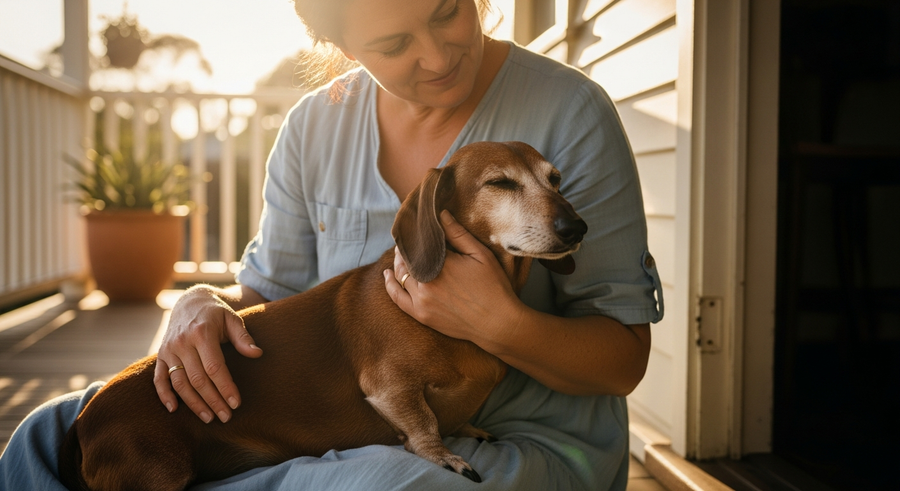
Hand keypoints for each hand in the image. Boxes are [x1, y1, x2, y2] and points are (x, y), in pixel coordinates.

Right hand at [153, 287, 262, 422]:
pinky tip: (174, 409)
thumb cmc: (216, 313)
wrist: (190, 301)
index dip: (225, 387)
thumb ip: (243, 337)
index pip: (214, 367)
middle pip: (197, 379)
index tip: (236, 403)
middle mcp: (182, 342)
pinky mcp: (160, 355)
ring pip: (179, 383)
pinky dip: (164, 394)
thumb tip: (257, 353)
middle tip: (226, 417)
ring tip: (209, 418)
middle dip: (213, 401)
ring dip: (193, 403)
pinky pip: (159, 378)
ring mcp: (169, 350)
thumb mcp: (232, 319)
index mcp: (202, 333)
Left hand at [384, 210, 520, 347]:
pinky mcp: (421, 315)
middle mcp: (427, 281)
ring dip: (398, 263)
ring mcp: (422, 300)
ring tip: (401, 254)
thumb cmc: (494, 287)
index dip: (416, 235)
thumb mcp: (481, 255)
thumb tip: (440, 214)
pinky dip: (389, 285)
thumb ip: (458, 234)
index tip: (416, 228)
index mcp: (442, 263)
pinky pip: (397, 298)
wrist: (498, 323)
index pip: (420, 243)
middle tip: (409, 239)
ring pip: (400, 275)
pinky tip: (386, 275)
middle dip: (406, 248)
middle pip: (407, 258)